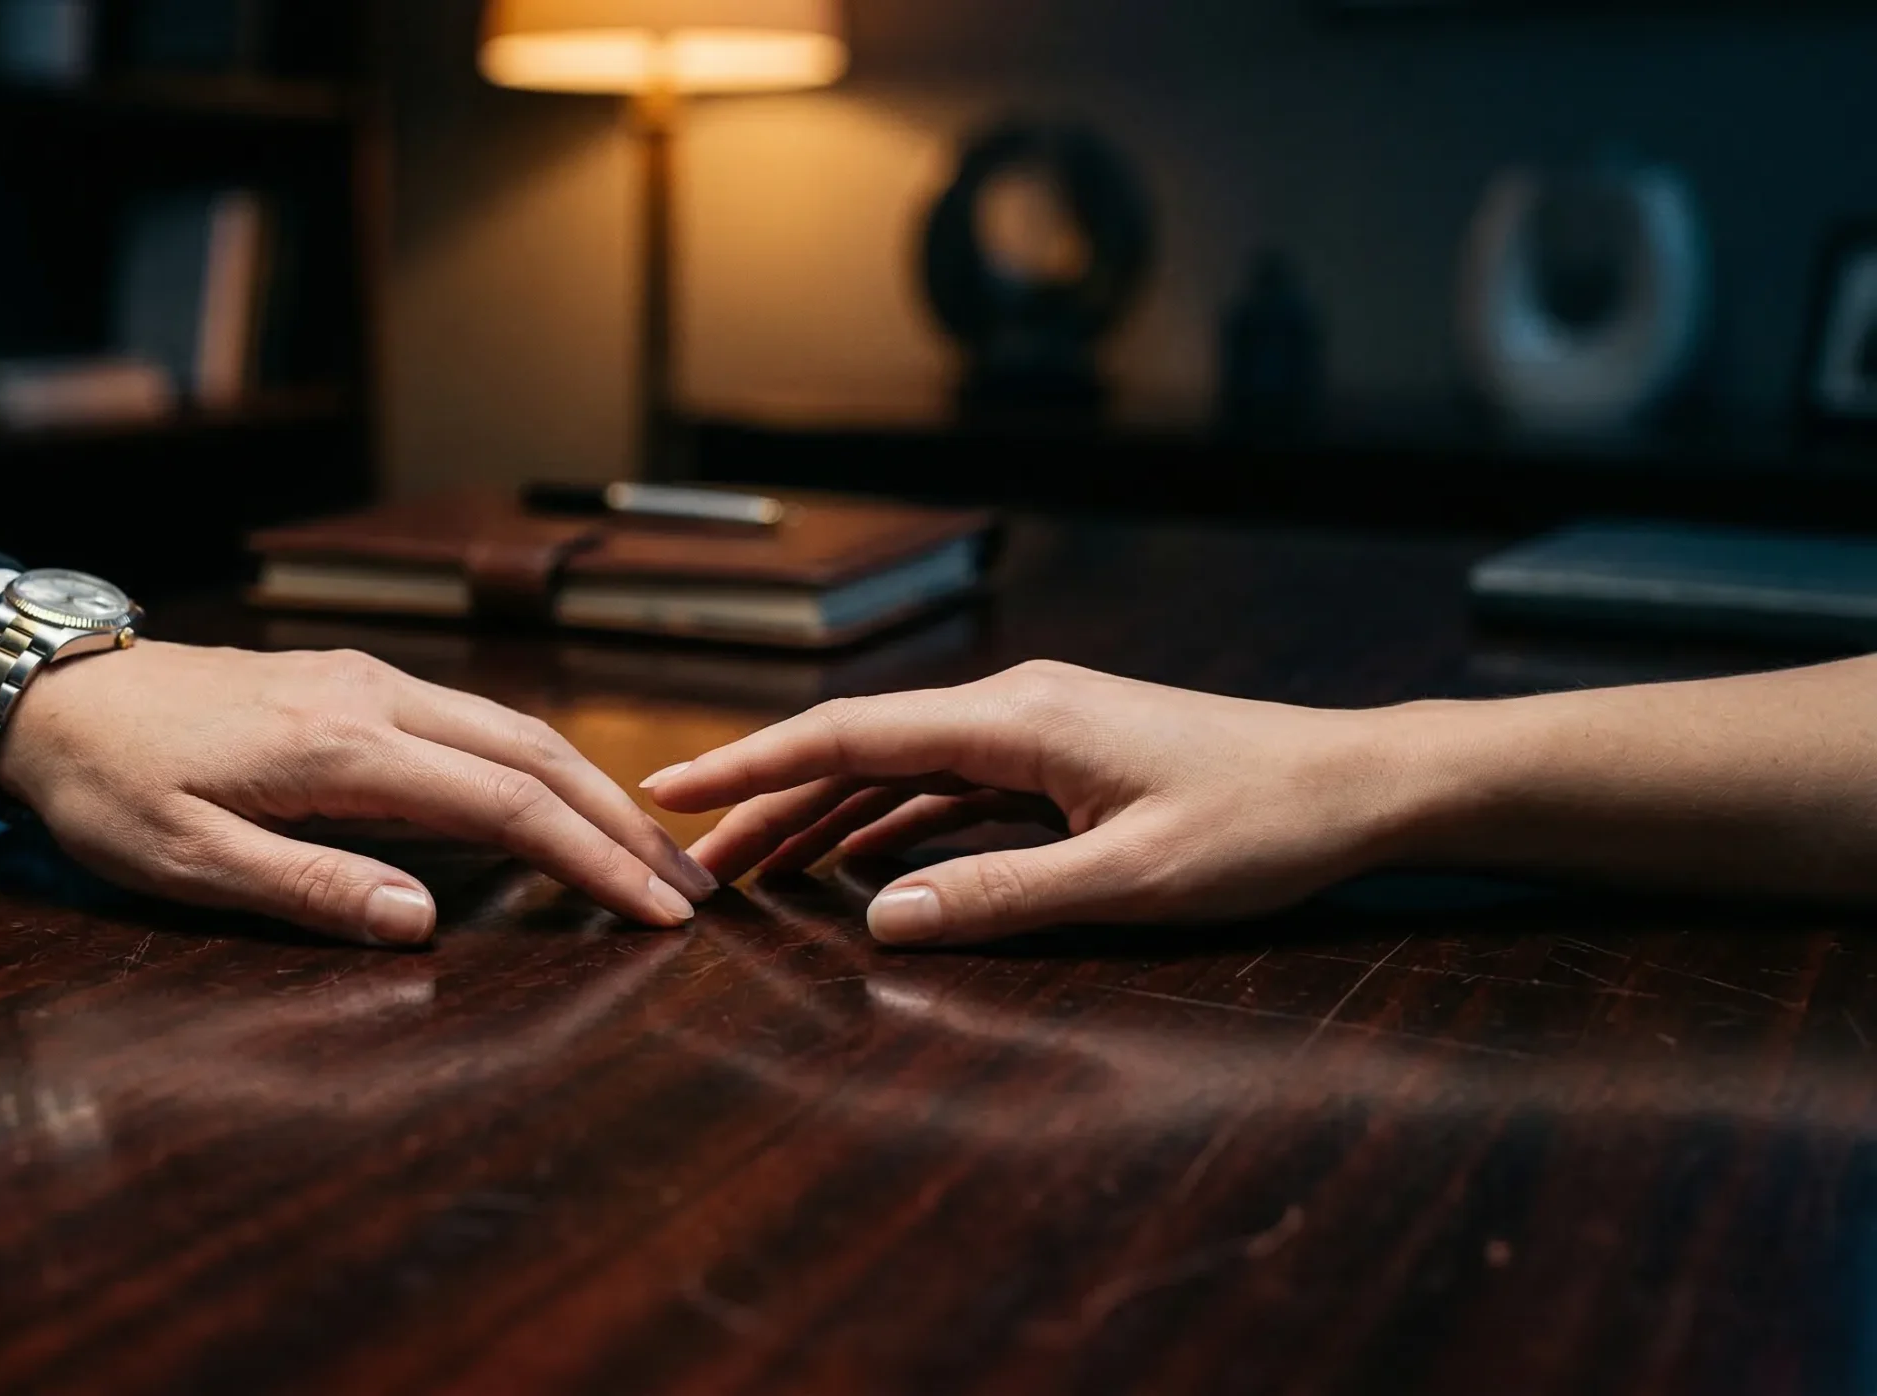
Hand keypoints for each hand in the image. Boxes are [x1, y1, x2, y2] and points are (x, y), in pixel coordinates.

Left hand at [0, 642, 713, 945]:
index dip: (591, 862)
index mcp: (343, 746)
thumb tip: (423, 923)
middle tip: (693, 890)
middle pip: (537, 752)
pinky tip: (559, 804)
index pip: (505, 804)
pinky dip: (540, 766)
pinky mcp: (355, 684)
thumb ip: (309, 888)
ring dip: (590, 791)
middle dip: (623, 824)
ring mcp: (369, 681)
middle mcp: (374, 697)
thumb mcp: (185, 859)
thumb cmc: (107, 785)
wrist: (49, 694)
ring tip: (647, 855)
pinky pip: (476, 721)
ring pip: (514, 729)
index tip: (657, 914)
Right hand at [642, 660, 1411, 945]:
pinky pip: (949, 786)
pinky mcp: (1064, 759)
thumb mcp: (1132, 880)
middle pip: (858, 750)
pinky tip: (857, 862)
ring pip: (899, 770)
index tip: (668, 788)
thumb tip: (877, 921)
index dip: (750, 765)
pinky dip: (889, 821)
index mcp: (1018, 718)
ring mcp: (1039, 730)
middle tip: (691, 856)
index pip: (849, 734)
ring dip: (823, 816)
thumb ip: (1000, 899)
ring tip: (752, 870)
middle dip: (767, 801)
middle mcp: (1016, 707)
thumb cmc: (1263, 826)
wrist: (1363, 785)